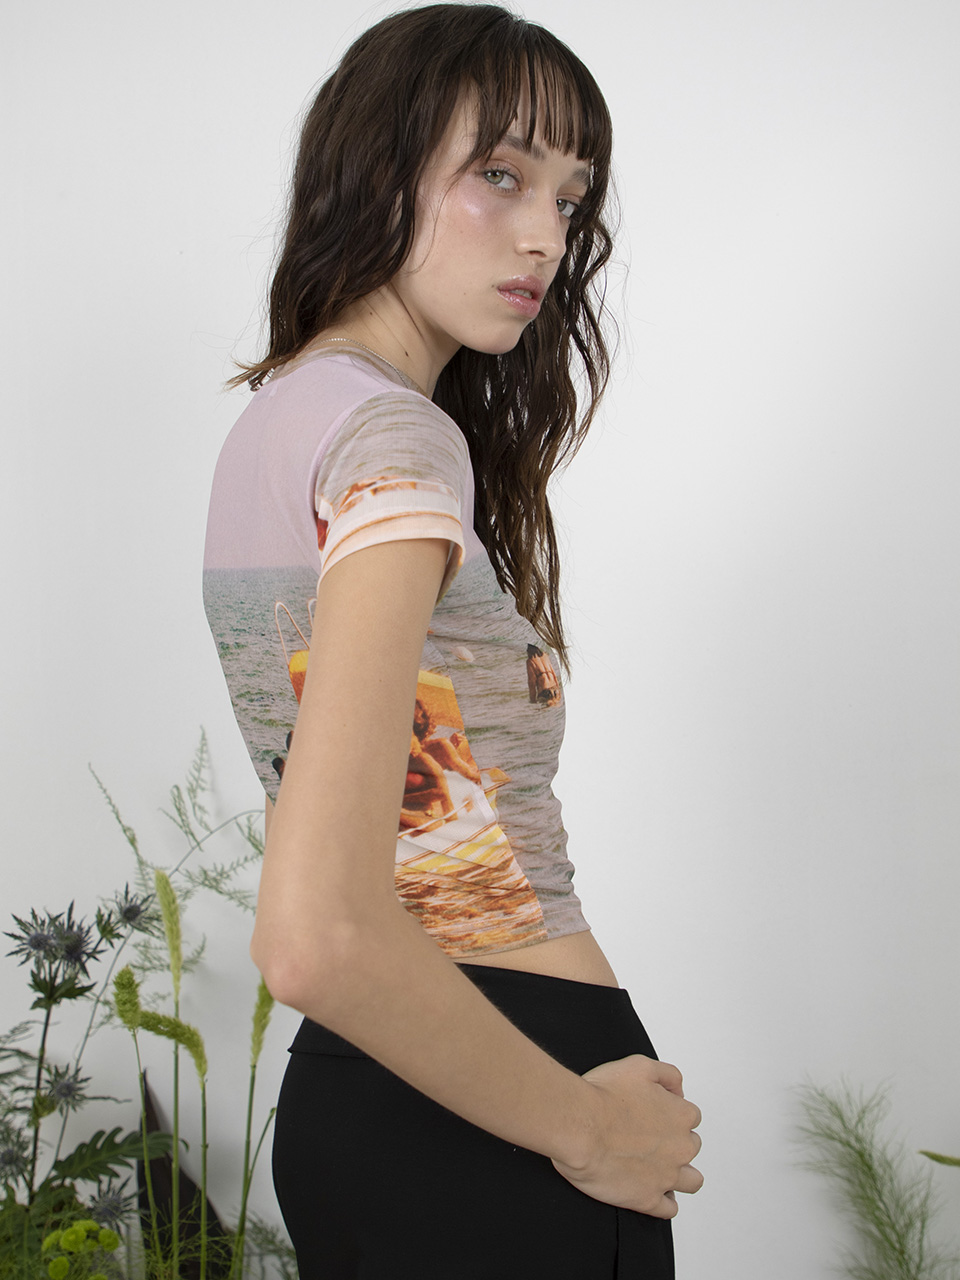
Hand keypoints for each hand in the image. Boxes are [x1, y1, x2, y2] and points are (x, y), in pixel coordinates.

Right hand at [551, 1054, 702, 1218]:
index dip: (671, 1114)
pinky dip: (664, 1201)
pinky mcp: (647, 1200)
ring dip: (679, 1174)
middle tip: (650, 1138)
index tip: (655, 1115)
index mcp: (680, 1115)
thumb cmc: (601, 1095)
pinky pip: (669, 1209)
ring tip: (658, 1169)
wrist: (578, 1126)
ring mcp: (666, 1176)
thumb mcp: (639, 1066)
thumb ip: (667, 1074)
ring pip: (691, 1181)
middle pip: (691, 1146)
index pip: (690, 1116)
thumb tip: (679, 1089)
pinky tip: (651, 1192)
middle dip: (675, 1142)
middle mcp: (680, 1147)